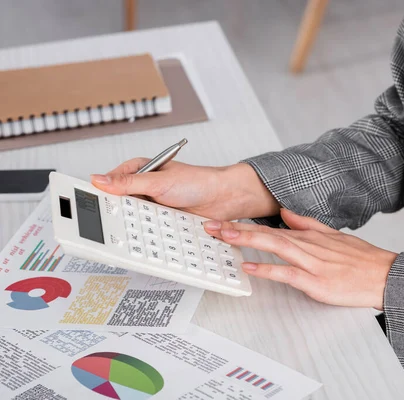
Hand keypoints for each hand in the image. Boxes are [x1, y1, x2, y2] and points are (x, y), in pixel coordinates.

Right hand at [91, 159, 278, 220]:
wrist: (226, 198)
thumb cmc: (199, 181)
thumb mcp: (160, 181)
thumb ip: (129, 182)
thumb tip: (99, 180)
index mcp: (139, 171)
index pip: (110, 184)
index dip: (99, 195)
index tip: (87, 208)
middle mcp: (144, 189)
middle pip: (120, 205)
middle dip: (118, 215)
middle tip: (112, 225)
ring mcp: (154, 207)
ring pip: (135, 220)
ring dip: (136, 226)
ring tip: (132, 232)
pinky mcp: (165, 222)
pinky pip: (151, 230)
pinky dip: (150, 234)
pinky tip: (149, 239)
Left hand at [204, 209, 397, 308]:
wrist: (387, 276)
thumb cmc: (363, 260)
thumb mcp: (335, 235)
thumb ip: (308, 224)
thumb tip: (286, 213)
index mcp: (312, 236)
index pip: (272, 226)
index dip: (245, 224)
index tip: (223, 221)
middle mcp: (309, 246)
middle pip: (268, 234)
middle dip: (237, 229)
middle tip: (212, 225)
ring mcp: (313, 263)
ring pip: (275, 248)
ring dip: (248, 241)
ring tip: (224, 236)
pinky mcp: (317, 282)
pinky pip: (288, 274)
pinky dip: (268, 270)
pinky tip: (250, 268)